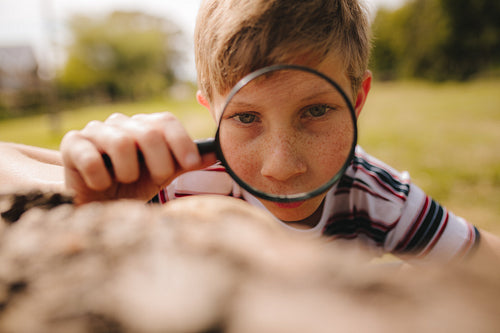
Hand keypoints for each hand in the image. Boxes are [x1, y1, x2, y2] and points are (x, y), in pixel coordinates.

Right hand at [60, 112, 216, 203]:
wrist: (98, 205)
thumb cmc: (132, 186)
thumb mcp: (162, 174)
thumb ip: (186, 161)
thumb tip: (218, 152)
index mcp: (144, 127)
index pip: (166, 121)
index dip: (181, 141)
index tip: (191, 163)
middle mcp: (121, 123)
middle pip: (149, 131)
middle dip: (159, 161)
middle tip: (156, 178)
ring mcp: (95, 131)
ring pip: (121, 142)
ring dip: (128, 171)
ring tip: (123, 181)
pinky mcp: (71, 145)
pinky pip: (90, 157)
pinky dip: (101, 177)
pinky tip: (102, 184)